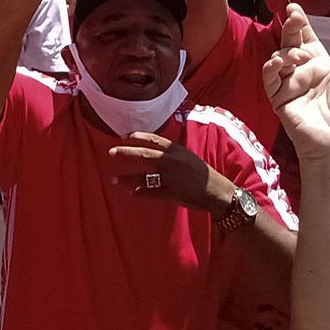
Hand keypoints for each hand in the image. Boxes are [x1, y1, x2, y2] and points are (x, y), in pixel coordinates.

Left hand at [109, 132, 235, 214]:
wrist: (217, 191)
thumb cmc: (201, 173)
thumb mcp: (187, 156)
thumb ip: (170, 152)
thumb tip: (150, 148)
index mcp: (176, 151)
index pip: (154, 139)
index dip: (138, 136)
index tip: (124, 136)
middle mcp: (172, 162)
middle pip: (144, 155)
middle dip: (126, 152)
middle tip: (111, 151)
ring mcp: (171, 178)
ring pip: (144, 177)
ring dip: (128, 178)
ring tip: (115, 179)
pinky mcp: (172, 194)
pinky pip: (151, 193)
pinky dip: (140, 193)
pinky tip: (131, 192)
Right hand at [261, 4, 329, 160]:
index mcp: (322, 66)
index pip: (308, 39)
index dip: (300, 23)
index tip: (295, 8)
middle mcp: (304, 72)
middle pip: (291, 43)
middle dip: (290, 28)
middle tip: (292, 16)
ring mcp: (290, 84)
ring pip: (279, 58)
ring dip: (286, 51)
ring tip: (297, 56)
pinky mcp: (279, 98)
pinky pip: (270, 79)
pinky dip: (271, 68)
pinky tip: (279, 62)